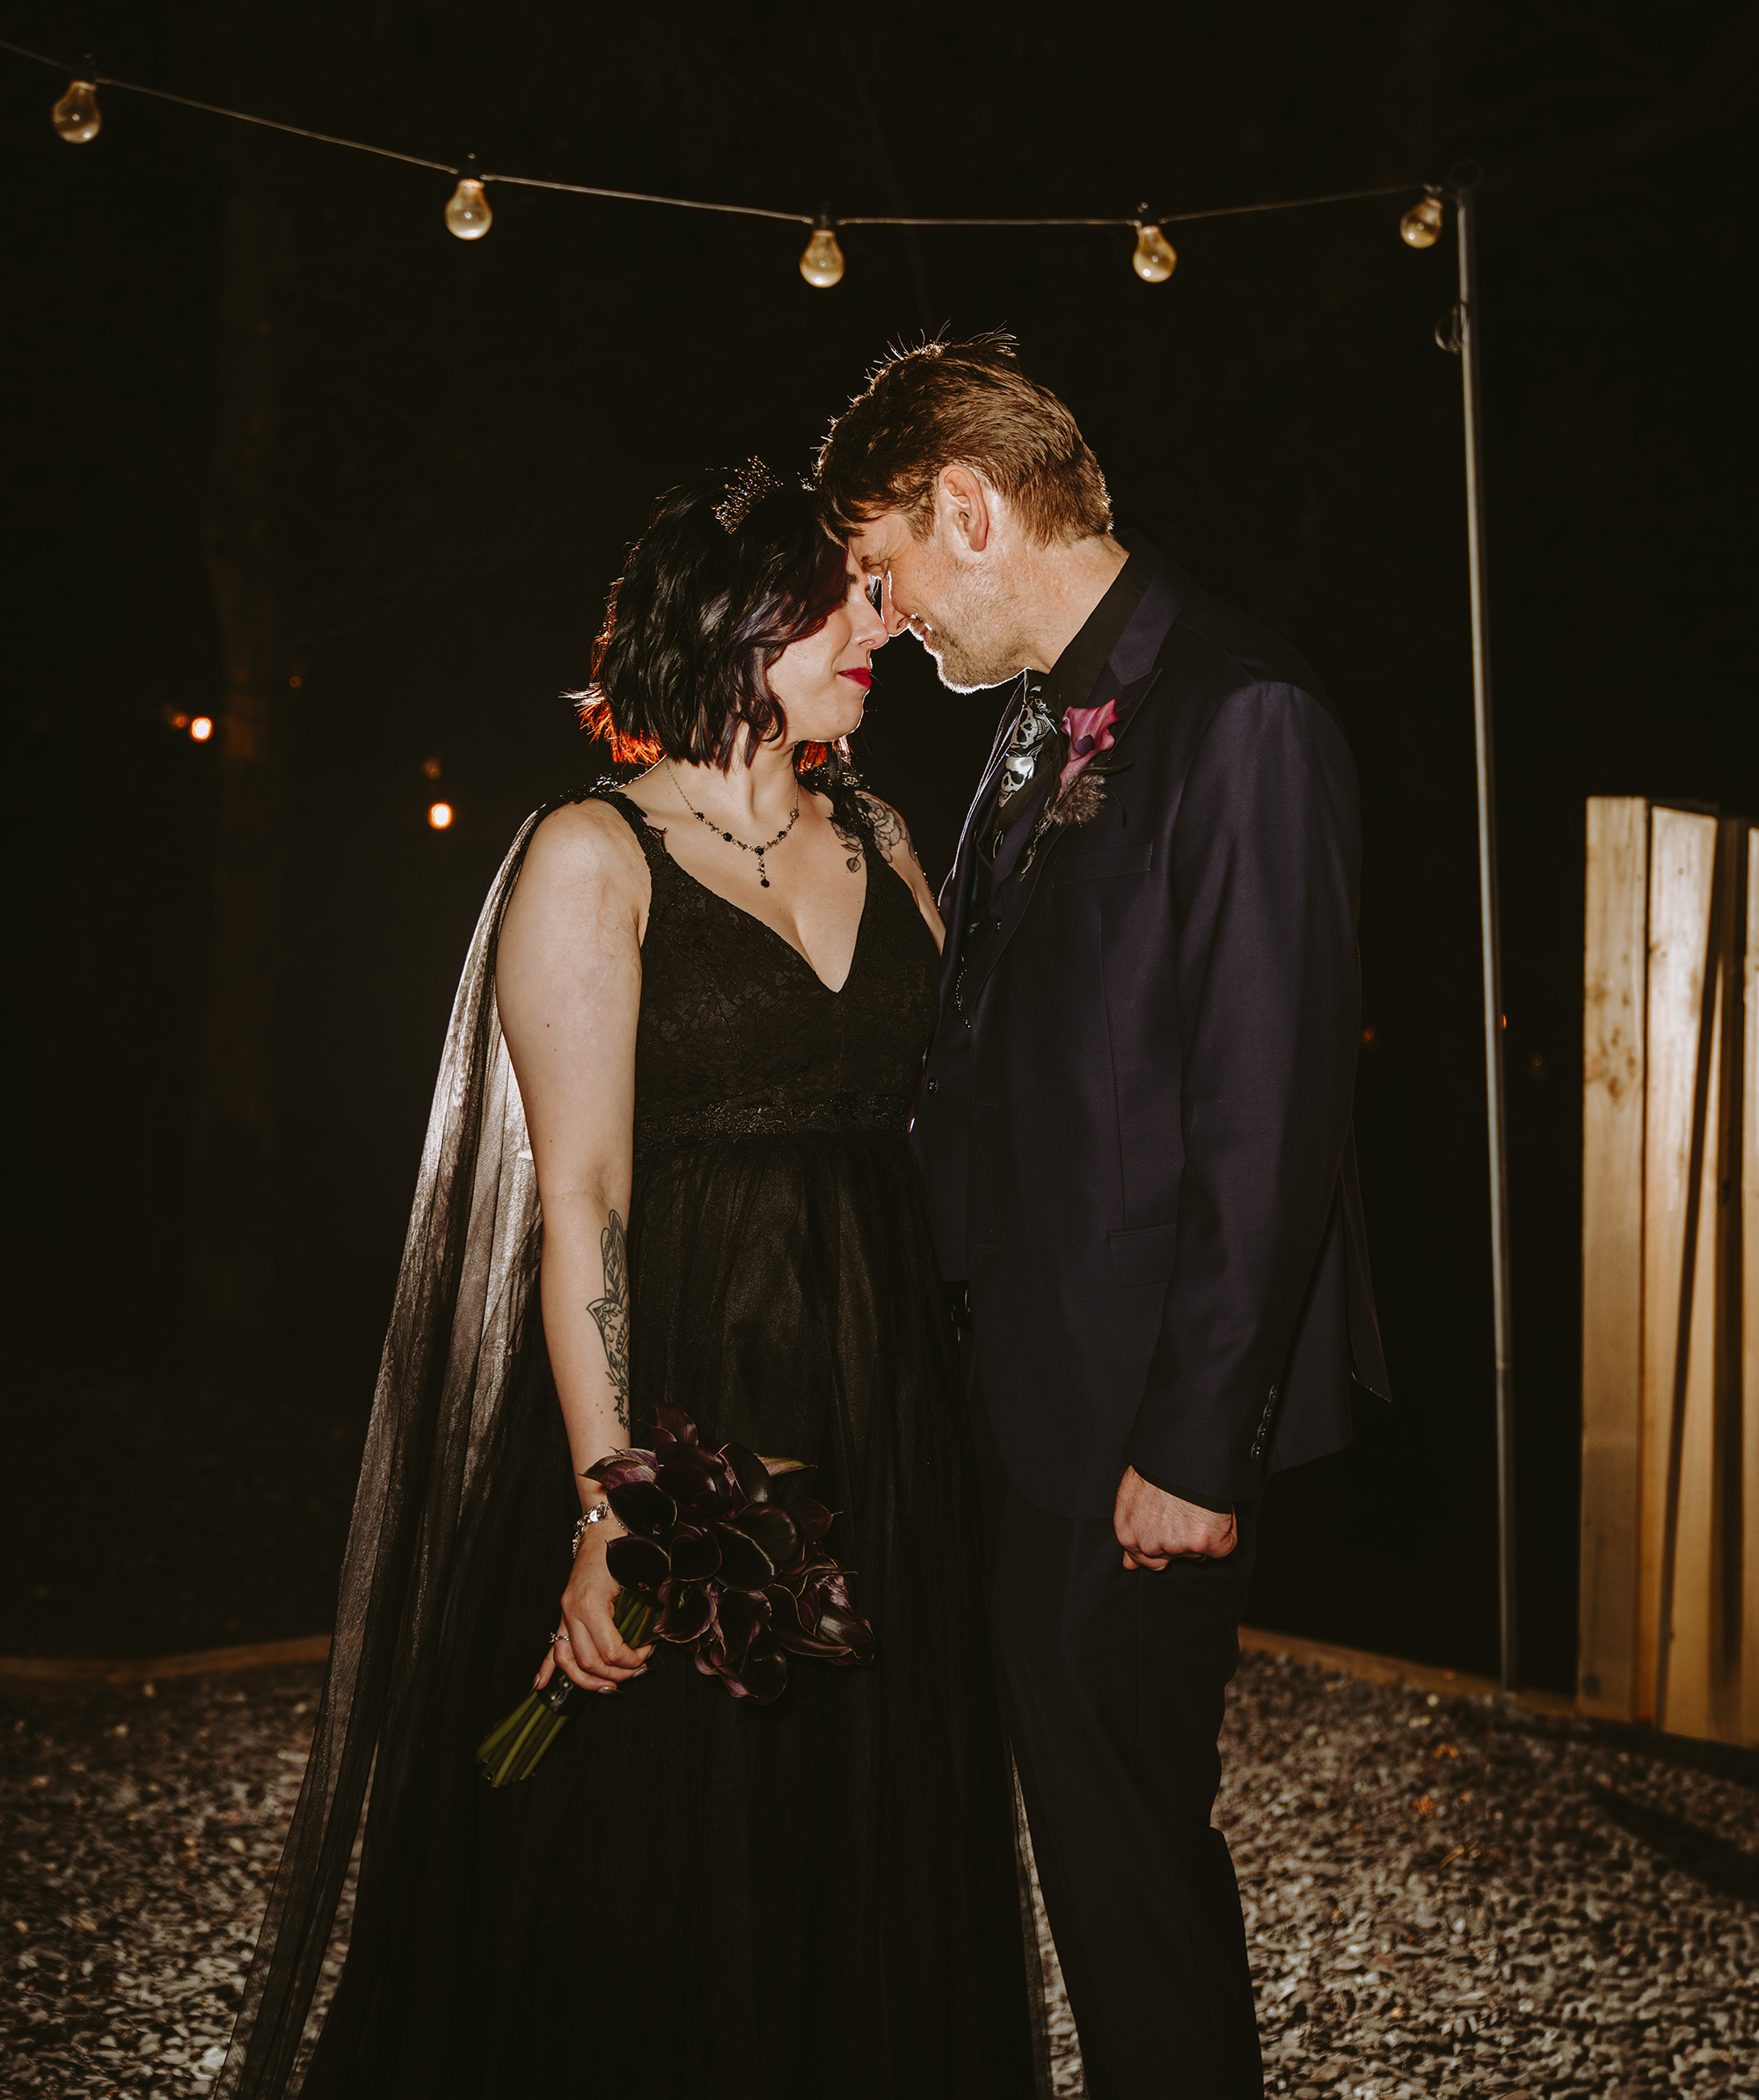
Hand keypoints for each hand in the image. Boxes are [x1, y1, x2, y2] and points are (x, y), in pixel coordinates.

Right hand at [534, 1518, 654, 1694]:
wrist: (604, 1527)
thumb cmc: (622, 1549)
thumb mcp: (637, 1578)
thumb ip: (643, 1611)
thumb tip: (652, 1639)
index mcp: (591, 1604)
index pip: (609, 1651)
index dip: (631, 1660)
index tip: (647, 1654)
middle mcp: (572, 1611)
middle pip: (588, 1661)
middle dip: (614, 1674)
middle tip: (635, 1672)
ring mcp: (564, 1611)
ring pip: (566, 1659)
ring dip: (586, 1679)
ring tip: (605, 1687)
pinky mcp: (563, 1610)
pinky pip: (552, 1644)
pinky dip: (546, 1667)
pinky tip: (541, 1685)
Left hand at [1113, 1466, 1235, 1570]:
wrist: (1180, 1453)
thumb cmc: (1155, 1468)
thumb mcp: (1130, 1497)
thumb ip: (1131, 1531)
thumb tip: (1129, 1564)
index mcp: (1128, 1534)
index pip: (1145, 1561)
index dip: (1161, 1545)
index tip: (1170, 1532)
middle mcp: (1150, 1546)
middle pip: (1174, 1555)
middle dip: (1181, 1539)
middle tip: (1184, 1512)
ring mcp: (1178, 1546)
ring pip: (1197, 1550)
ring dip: (1201, 1532)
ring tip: (1197, 1504)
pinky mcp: (1206, 1543)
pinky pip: (1224, 1545)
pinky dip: (1226, 1530)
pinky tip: (1216, 1511)